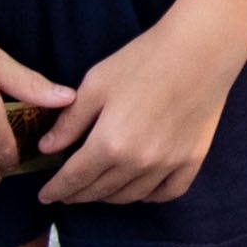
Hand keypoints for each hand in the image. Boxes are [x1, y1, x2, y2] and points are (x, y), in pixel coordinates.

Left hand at [34, 0, 246, 206]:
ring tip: (99, 189)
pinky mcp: (192, 159)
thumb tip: (47, 148)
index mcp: (108, 144)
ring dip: (109, 197)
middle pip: (99, 191)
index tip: (45, 195)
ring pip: (130, 196)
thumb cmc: (144, 60)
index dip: (55, 190)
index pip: (73, 179)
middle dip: (78, 194)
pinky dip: (150, 196)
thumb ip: (70, 121)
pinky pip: (167, 193)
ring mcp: (167, 165)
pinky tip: (141, 188)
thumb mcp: (97, 84)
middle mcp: (136, 163)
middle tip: (68, 192)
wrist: (201, 49)